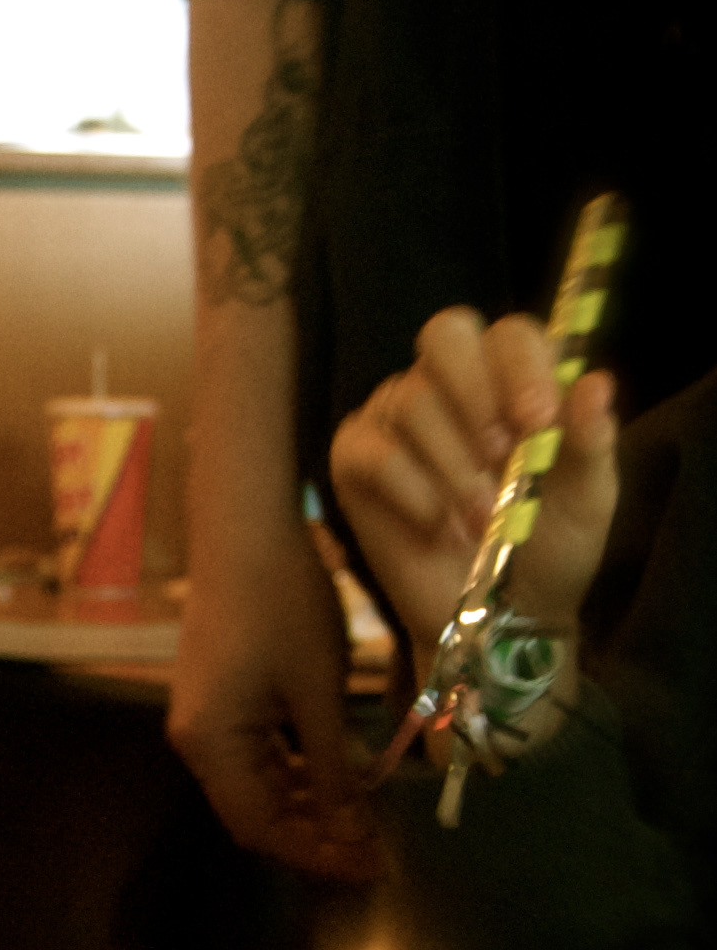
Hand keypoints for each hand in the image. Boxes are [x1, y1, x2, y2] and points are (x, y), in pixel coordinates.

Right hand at [169, 521, 383, 880]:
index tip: (372, 865)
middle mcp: (196, 738)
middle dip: (313, 833)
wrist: (245, 530)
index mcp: (212, 744)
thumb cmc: (284, 606)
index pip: (260, 828)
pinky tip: (335, 768)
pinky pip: (253, 750)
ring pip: (255, 782)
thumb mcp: (319, 692)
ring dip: (305, 802)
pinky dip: (293, 767)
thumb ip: (334, 768)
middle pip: (252, 810)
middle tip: (376, 846)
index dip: (316, 854)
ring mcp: (203, 714)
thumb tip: (354, 832)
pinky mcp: (217, 692)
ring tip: (363, 813)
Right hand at [331, 308, 618, 679]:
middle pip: (445, 334)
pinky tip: (439, 530)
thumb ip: (591, 441)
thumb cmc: (549, 548)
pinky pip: (374, 451)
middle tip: (501, 456)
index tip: (537, 422)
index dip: (521, 367)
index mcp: (510, 379)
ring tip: (482, 520)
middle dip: (475, 392)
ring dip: (453, 467)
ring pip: (411, 400)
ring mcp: (395, 415)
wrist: (502, 616)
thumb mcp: (586, 499)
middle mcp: (448, 383)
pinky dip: (412, 493)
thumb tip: (596, 384)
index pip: (509, 334)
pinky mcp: (355, 457)